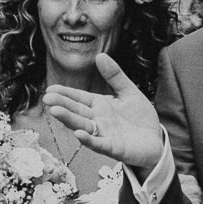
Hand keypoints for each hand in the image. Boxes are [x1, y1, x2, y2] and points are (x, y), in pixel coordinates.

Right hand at [44, 53, 164, 169]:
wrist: (155, 141)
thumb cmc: (139, 118)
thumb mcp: (128, 92)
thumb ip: (115, 76)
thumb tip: (100, 55)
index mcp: (100, 106)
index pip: (79, 98)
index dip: (65, 94)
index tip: (50, 88)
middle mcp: (98, 121)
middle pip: (77, 112)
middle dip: (62, 105)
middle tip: (46, 99)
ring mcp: (104, 135)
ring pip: (83, 127)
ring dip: (69, 120)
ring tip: (55, 111)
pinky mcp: (114, 148)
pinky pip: (99, 144)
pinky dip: (89, 140)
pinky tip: (79, 134)